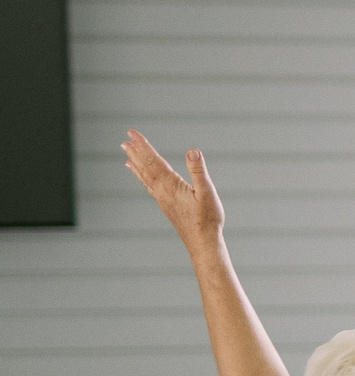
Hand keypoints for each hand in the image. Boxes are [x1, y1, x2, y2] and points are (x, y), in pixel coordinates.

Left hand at [124, 131, 225, 252]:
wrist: (202, 242)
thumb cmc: (207, 219)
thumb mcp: (207, 193)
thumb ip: (198, 171)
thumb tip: (193, 151)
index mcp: (170, 185)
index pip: (153, 160)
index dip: (143, 146)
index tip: (133, 133)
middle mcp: (161, 191)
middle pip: (145, 167)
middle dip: (135, 152)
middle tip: (125, 140)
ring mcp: (161, 198)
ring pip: (144, 176)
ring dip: (135, 162)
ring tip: (126, 152)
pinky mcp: (164, 204)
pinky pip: (148, 185)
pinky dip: (140, 176)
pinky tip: (138, 173)